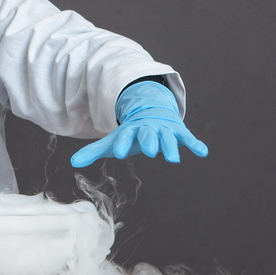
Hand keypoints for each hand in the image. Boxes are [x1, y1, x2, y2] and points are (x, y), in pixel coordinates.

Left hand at [70, 81, 207, 166]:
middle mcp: (150, 129)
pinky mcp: (180, 132)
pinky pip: (188, 139)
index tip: (118, 153)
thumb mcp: (114, 140)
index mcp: (133, 130)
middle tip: (150, 152)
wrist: (153, 112)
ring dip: (171, 146)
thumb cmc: (132, 133)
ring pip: (169, 138)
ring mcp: (166, 130)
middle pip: (149, 135)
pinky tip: (203, 152)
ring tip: (173, 160)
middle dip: (150, 142)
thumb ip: (94, 151)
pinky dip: (195, 145)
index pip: (126, 136)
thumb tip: (72, 162)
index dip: (122, 143)